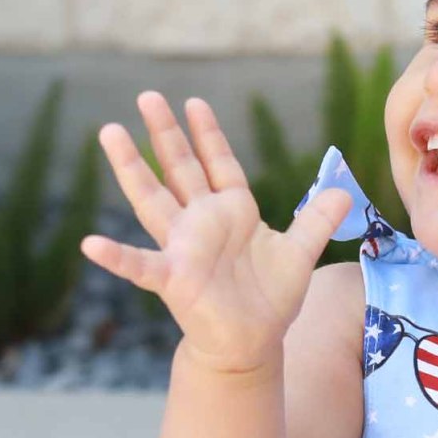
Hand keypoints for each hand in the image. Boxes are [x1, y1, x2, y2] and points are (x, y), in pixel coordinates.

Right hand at [81, 91, 353, 374]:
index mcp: (233, 212)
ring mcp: (184, 248)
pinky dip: (117, 258)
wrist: (252, 342)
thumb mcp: (300, 253)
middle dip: (166, 134)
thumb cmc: (269, 297)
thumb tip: (345, 191)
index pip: (219, 164)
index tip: (194, 102)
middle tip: (147, 95)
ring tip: (109, 132)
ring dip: (132, 168)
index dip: (208, 135)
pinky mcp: (174, 280)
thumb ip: (318, 220)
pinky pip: (140, 266)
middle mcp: (202, 223)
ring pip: (153, 201)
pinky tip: (92, 244)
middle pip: (181, 169)